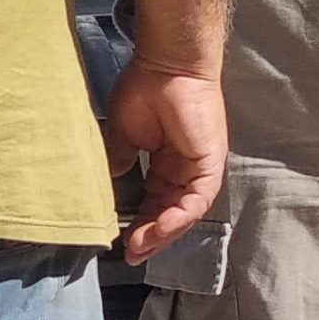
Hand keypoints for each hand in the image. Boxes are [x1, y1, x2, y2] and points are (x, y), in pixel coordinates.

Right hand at [102, 61, 226, 265]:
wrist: (166, 65)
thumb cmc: (144, 89)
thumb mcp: (124, 134)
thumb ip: (121, 161)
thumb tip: (109, 186)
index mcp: (166, 162)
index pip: (155, 202)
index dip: (140, 223)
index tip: (122, 240)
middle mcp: (184, 169)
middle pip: (170, 213)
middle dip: (151, 236)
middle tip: (131, 254)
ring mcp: (199, 167)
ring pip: (184, 212)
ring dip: (163, 233)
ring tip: (139, 246)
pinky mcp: (209, 163)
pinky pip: (196, 200)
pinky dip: (178, 217)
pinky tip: (158, 227)